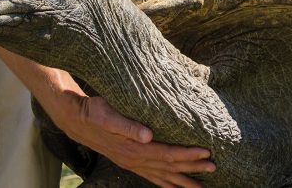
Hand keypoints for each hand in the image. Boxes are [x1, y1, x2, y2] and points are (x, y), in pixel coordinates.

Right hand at [56, 94, 214, 187]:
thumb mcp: (109, 113)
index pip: (167, 153)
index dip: (187, 154)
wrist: (77, 120)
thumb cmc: (95, 112)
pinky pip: (152, 177)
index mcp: (134, 148)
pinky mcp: (130, 162)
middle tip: (214, 168)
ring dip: (182, 180)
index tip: (206, 152)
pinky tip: (174, 186)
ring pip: (163, 176)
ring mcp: (132, 163)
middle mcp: (135, 160)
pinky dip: (166, 183)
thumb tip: (148, 135)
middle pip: (169, 167)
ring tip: (201, 187)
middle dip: (192, 169)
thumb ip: (128, 125)